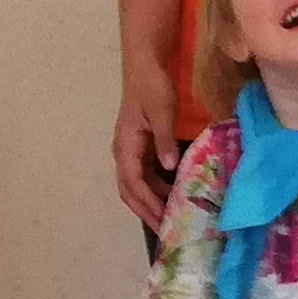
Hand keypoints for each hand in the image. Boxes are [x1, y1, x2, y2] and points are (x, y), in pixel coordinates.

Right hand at [112, 68, 183, 228]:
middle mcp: (124, 153)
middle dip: (146, 211)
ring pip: (137, 185)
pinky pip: (145, 175)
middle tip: (167, 231)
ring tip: (172, 218)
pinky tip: (173, 195)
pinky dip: (156, 189)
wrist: (144, 67)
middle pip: (130, 191)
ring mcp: (131, 151)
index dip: (148, 203)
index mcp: (126, 146)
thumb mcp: (161, 111)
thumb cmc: (152, 86)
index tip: (163, 219)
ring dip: (152, 202)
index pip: (133, 183)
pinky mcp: (140, 147)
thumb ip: (164, 139)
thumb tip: (168, 166)